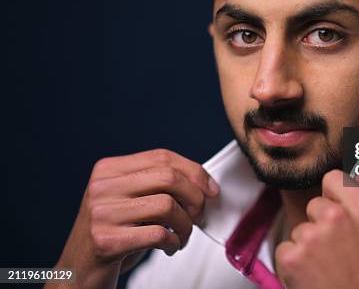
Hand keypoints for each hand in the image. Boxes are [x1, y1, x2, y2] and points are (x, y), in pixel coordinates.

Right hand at [46, 149, 218, 288]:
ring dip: (186, 225)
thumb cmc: (113, 235)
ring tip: (182, 236)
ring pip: (167, 205)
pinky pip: (158, 234)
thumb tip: (202, 182)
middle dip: (195, 198)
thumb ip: (155, 185)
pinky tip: (169, 247)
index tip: (210, 190)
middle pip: (168, 177)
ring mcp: (101, 213)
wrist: (77, 273)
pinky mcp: (106, 241)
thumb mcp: (129, 201)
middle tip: (198, 216)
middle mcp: (102, 186)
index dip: (194, 171)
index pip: (162, 157)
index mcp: (108, 169)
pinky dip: (174, 243)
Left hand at [275, 170, 358, 288]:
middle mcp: (336, 216)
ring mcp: (311, 235)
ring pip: (300, 229)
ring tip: (326, 268)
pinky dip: (293, 264)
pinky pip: (285, 249)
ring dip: (307, 247)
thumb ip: (358, 208)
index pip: (333, 178)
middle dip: (320, 224)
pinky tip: (312, 276)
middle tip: (335, 250)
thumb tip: (351, 180)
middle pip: (314, 205)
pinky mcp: (291, 256)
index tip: (334, 204)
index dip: (332, 194)